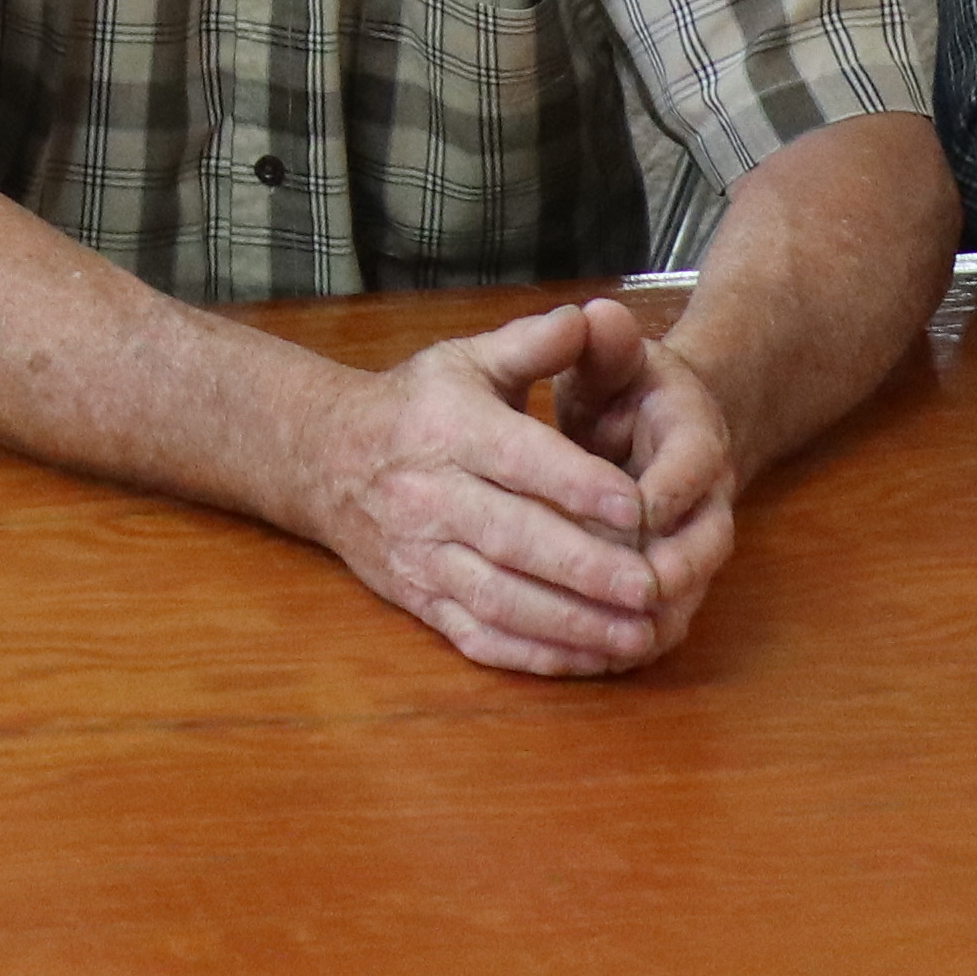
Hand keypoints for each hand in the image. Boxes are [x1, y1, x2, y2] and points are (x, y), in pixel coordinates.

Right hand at [291, 298, 725, 676]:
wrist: (324, 459)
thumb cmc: (416, 405)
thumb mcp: (467, 359)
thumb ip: (533, 342)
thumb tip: (592, 318)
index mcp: (448, 429)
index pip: (518, 459)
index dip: (577, 484)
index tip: (637, 507)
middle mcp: (429, 496)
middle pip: (512, 538)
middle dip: (585, 568)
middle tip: (652, 585)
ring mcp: (421, 555)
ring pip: (498, 598)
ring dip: (570, 622)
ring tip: (637, 633)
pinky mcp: (419, 600)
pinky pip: (478, 636)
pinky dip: (535, 654)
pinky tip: (589, 657)